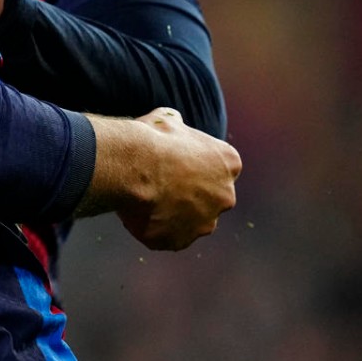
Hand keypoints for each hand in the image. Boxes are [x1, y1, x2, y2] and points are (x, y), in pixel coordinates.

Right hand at [85, 108, 241, 250]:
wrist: (133, 167)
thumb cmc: (151, 139)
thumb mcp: (167, 119)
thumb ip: (179, 128)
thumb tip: (173, 123)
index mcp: (228, 163)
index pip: (218, 167)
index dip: (193, 165)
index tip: (174, 162)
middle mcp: (225, 196)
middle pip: (208, 198)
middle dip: (188, 194)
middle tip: (158, 182)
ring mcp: (203, 223)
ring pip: (189, 221)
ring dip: (172, 214)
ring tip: (143, 198)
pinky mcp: (178, 241)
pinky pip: (166, 237)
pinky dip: (154, 229)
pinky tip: (136, 212)